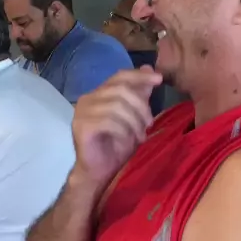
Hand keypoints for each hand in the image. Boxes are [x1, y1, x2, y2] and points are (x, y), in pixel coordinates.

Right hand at [71, 66, 162, 188]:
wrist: (99, 171)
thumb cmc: (116, 145)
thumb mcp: (134, 116)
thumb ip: (139, 94)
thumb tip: (148, 69)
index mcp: (98, 94)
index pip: (119, 76)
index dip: (139, 76)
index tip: (159, 79)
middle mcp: (87, 99)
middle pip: (120, 90)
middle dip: (140, 106)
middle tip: (149, 124)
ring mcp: (82, 112)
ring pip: (116, 105)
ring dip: (133, 121)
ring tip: (139, 136)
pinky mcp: (81, 126)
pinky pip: (108, 121)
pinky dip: (123, 131)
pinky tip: (127, 140)